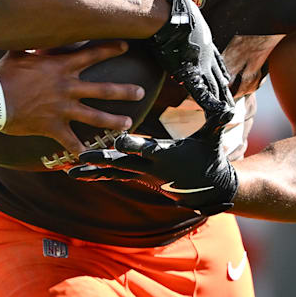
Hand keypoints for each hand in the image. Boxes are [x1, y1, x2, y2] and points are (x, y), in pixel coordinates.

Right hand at [0, 42, 143, 156]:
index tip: (126, 47)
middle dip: (125, 91)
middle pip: (103, 90)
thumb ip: (34, 46)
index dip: (111, 49)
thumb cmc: (3, 75)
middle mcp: (67, 88)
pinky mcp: (54, 127)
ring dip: (114, 121)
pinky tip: (89, 156)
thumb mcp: (19, 53)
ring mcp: (63, 109)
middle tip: (140, 91)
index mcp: (61, 67)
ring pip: (96, 116)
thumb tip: (36, 32)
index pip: (93, 54)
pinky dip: (80, 150)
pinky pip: (71, 142)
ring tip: (128, 124)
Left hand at [65, 114, 237, 215]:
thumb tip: (227, 107)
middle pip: (123, 162)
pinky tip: (76, 172)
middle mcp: (151, 167)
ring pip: (113, 172)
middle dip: (102, 159)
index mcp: (167, 155)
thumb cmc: (211, 158)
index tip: (118, 139)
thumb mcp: (214, 140)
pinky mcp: (137, 177)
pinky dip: (95, 174)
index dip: (133, 145)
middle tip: (81, 155)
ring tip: (69, 170)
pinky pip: (113, 176)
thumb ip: (216, 122)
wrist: (209, 189)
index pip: (148, 149)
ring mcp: (142, 174)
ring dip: (91, 170)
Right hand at [147, 0, 235, 126]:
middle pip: (219, 75)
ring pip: (215, 86)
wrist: (167, 13)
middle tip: (231, 102)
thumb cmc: (168, 9)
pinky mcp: (190, 72)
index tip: (226, 79)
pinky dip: (210, 104)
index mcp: (204, 40)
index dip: (220, 70)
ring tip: (228, 113)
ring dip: (222, 100)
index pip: (215, 60)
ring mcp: (200, 64)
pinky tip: (216, 113)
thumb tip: (167, 9)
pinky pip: (203, 92)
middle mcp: (207, 53)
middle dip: (225, 90)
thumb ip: (178, 17)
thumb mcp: (180, 12)